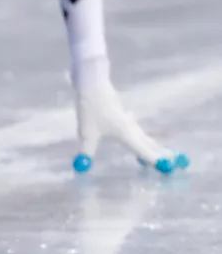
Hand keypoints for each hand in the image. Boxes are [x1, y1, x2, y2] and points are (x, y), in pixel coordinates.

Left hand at [74, 82, 188, 173]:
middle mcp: (131, 127)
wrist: (93, 83)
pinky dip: (138, 134)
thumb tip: (81, 168)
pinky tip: (136, 129)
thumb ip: (86, 151)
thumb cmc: (91, 108)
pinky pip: (134, 128)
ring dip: (151, 144)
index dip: (156, 162)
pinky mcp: (120, 113)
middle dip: (160, 154)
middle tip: (173, 163)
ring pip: (142, 135)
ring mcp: (126, 119)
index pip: (145, 152)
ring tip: (161, 151)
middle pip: (148, 143)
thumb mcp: (86, 133)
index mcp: (127, 134)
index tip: (169, 169)